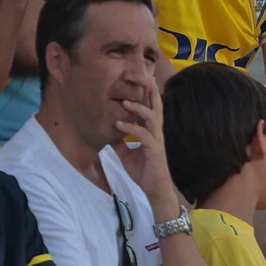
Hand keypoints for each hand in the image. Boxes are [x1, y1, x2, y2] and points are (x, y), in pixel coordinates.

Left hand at [112, 74, 177, 214]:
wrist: (155, 189)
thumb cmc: (144, 171)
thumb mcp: (127, 154)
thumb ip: (120, 142)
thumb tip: (108, 133)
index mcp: (151, 131)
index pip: (151, 108)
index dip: (148, 93)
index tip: (143, 78)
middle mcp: (156, 133)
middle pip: (156, 107)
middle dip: (150, 91)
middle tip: (144, 76)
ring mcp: (156, 141)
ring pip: (152, 118)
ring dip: (138, 108)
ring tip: (125, 102)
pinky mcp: (154, 150)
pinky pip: (144, 135)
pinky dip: (131, 129)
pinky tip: (119, 125)